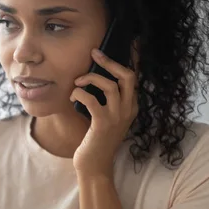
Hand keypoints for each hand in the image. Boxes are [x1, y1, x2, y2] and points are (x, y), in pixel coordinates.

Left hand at [70, 48, 138, 176]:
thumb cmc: (96, 140)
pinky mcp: (102, 124)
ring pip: (109, 85)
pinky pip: (91, 99)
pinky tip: (73, 96)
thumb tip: (93, 75)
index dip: (132, 59)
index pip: (135, 77)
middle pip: (127, 76)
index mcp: (131, 107)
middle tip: (95, 53)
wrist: (94, 166)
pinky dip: (79, 93)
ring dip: (90, 78)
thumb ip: (106, 100)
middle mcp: (128, 110)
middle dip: (110, 62)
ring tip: (78, 82)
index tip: (128, 42)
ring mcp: (117, 117)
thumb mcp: (106, 117)